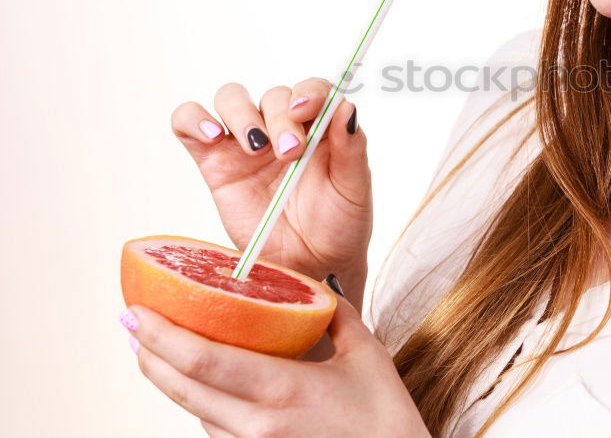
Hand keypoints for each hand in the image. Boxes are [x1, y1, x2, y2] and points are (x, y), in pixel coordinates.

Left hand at [121, 300, 429, 437]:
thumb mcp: (366, 354)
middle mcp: (258, 425)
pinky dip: (201, 404)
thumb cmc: (384, 418)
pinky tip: (201, 385)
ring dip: (171, 380)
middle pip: (183, 390)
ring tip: (158, 350)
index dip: (162, 337)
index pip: (204, 361)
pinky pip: (216, 432)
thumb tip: (310, 283)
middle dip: (150, 354)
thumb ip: (333, 314)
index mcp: (283, 390)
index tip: (136, 312)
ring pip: (195, 412)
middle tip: (131, 325)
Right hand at [171, 79, 371, 302]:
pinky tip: (211, 137)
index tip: (305, 112)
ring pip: (230, 98)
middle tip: (289, 153)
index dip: (307, 92)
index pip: (310, 89)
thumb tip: (346, 107)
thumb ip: (352, 148)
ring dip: (241, 113)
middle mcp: (282, 128)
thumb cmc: (339, 226)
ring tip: (255, 146)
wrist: (310, 268)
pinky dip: (193, 119)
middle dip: (279, 118)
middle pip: (272, 95)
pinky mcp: (214, 163)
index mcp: (319, 128)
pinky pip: (188, 124)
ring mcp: (246, 144)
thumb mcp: (354, 189)